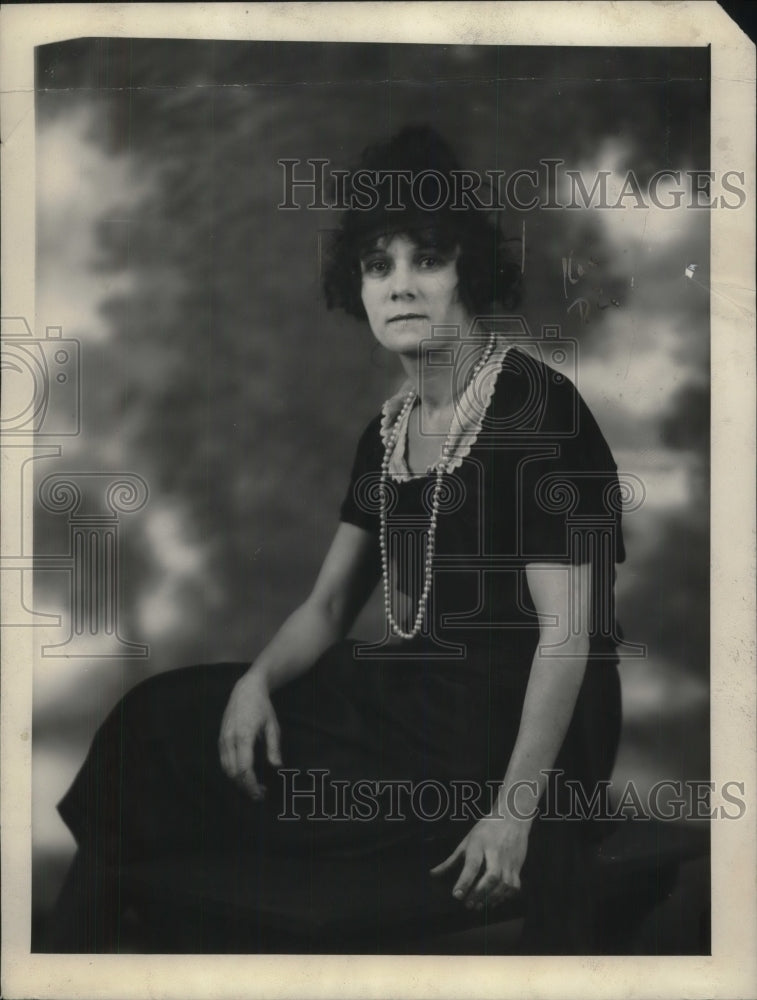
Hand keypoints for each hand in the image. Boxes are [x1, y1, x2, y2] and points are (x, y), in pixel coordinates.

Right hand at [218, 668, 281, 799]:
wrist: (245, 690)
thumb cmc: (262, 707)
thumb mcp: (273, 725)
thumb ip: (274, 746)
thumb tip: (277, 766)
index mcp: (244, 736)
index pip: (244, 768)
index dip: (251, 784)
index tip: (260, 793)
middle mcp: (230, 739)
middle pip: (234, 773)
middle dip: (245, 787)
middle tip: (260, 794)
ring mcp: (223, 739)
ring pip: (226, 769)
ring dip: (238, 782)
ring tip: (253, 786)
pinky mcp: (220, 739)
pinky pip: (224, 762)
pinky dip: (232, 772)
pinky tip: (244, 775)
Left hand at [430, 815, 529, 909]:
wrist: (512, 819)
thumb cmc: (486, 830)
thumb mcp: (466, 841)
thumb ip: (450, 860)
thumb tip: (432, 874)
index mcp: (480, 844)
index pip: (473, 864)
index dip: (465, 881)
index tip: (457, 895)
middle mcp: (496, 853)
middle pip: (491, 876)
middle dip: (480, 893)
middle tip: (468, 905)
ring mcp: (509, 861)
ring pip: (504, 884)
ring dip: (491, 898)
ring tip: (478, 906)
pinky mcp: (518, 867)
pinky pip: (514, 886)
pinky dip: (504, 897)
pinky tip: (494, 901)